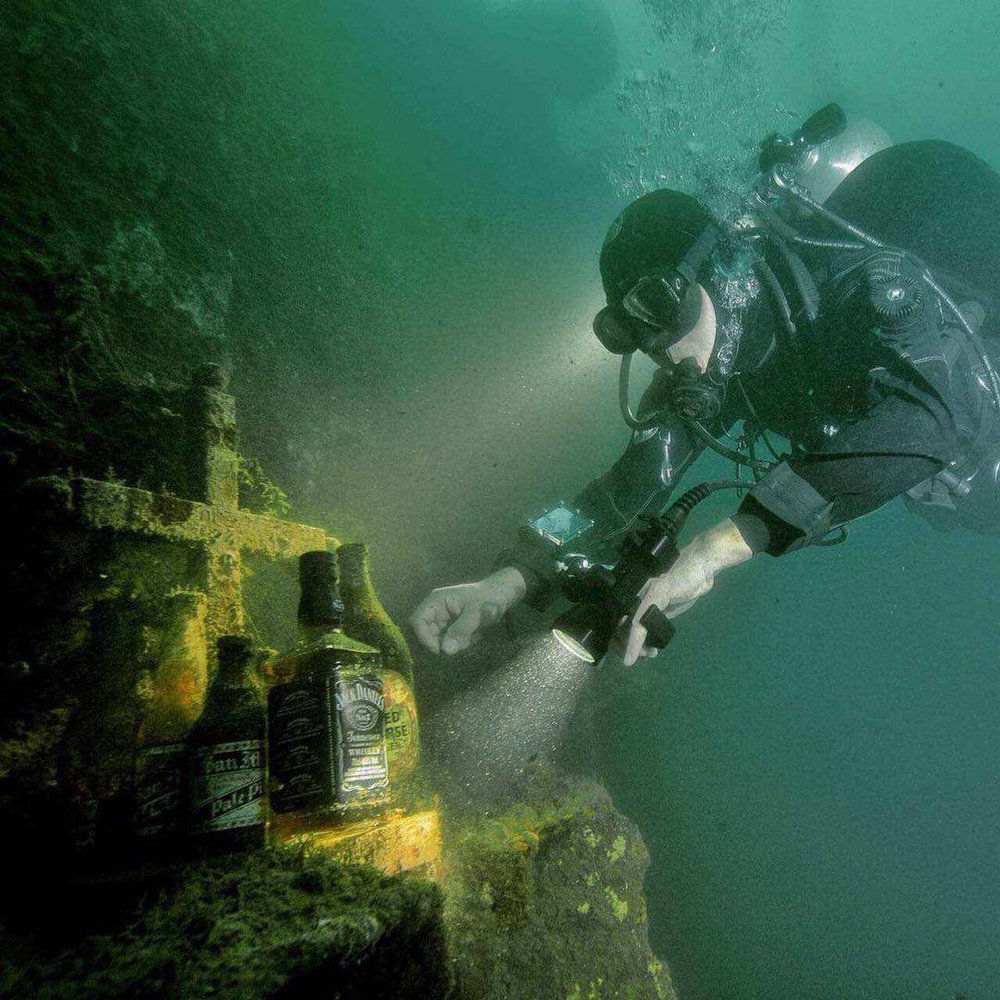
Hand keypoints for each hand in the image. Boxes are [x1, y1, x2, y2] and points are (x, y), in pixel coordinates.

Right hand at [409, 566, 526, 654]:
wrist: (503, 595)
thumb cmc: (489, 599)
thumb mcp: (477, 614)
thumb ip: (461, 630)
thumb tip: (445, 650)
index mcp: (437, 600)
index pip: (417, 621)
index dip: (423, 637)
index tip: (439, 650)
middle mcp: (436, 609)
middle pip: (425, 633)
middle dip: (441, 643)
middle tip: (462, 643)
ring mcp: (443, 619)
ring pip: (437, 640)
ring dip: (453, 644)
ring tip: (471, 637)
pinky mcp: (451, 626)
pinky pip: (448, 641)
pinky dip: (459, 643)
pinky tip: (473, 637)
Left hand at [623, 519, 752, 666]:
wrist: (701, 565)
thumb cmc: (686, 583)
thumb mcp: (667, 605)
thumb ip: (654, 616)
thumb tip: (645, 637)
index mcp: (634, 596)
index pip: (619, 620)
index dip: (620, 641)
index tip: (630, 655)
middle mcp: (632, 594)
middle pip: (617, 625)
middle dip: (626, 647)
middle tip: (643, 655)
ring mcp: (640, 594)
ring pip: (625, 628)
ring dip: (633, 649)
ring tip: (645, 655)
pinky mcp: (652, 596)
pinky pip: (638, 623)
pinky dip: (634, 642)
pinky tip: (632, 657)